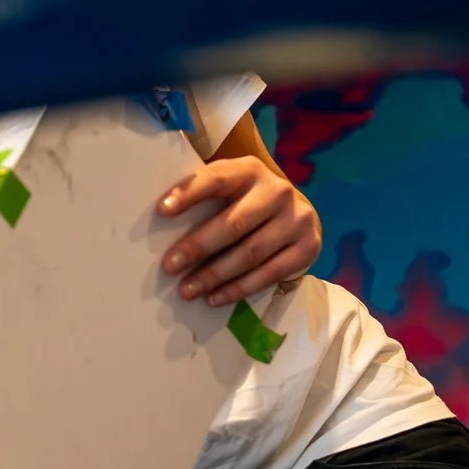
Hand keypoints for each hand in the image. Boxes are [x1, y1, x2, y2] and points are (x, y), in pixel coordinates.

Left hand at [157, 155, 320, 306]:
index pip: (216, 179)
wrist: (295, 211)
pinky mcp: (309, 247)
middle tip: (170, 266)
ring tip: (187, 290)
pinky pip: (270, 273)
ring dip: (215, 275)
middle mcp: (278, 191)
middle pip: (234, 223)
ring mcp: (297, 220)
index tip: (162, 210)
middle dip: (198, 247)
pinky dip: (239, 289)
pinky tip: (215, 297)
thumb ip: (202, 196)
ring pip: (251, 253)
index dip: (190, 193)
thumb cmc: (245, 200)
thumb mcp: (227, 187)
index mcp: (250, 170)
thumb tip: (159, 223)